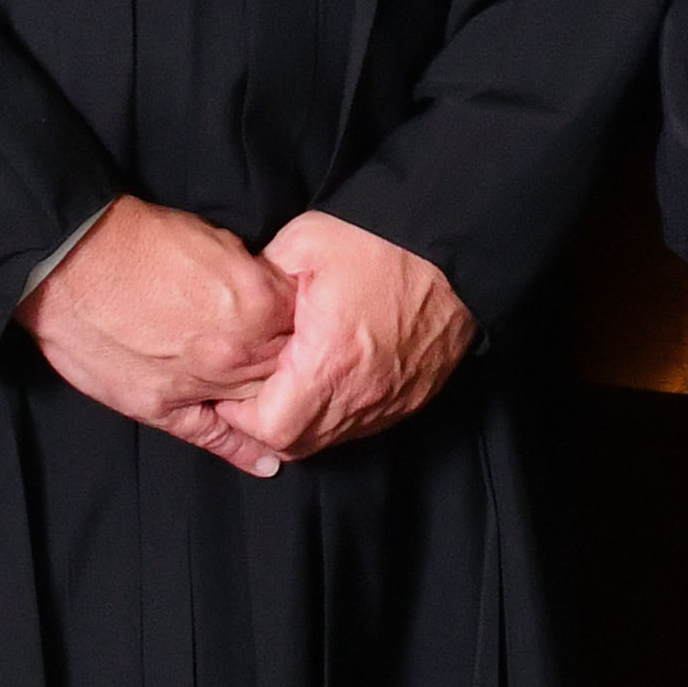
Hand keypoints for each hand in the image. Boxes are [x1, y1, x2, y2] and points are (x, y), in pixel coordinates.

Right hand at [24, 196, 298, 474]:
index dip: (308, 323)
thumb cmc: (138, 240)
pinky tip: (268, 462)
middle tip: (300, 365)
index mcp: (258, 303)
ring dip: (273, 403)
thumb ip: (253, 276)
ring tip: (288, 407)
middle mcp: (237, 351)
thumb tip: (270, 294)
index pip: (308, 324)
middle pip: (289, 370)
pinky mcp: (159, 406)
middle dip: (297, 364)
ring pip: (257, 404)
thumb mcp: (215, 240)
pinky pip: (212, 436)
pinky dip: (243, 452)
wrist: (70, 261)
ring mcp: (199, 384)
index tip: (308, 324)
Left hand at [222, 211, 476, 470]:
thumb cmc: (382, 242)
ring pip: (333, 439)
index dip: (240, 418)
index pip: (270, 427)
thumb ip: (258, 280)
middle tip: (253, 391)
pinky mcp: (414, 396)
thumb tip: (237, 304)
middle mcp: (363, 393)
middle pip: (299, 445)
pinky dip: (339, 412)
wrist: (455, 246)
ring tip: (289, 384)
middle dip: (268, 425)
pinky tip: (330, 380)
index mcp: (329, 360)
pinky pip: (365, 424)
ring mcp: (393, 400)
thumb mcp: (303, 243)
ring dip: (304, 422)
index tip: (232, 391)